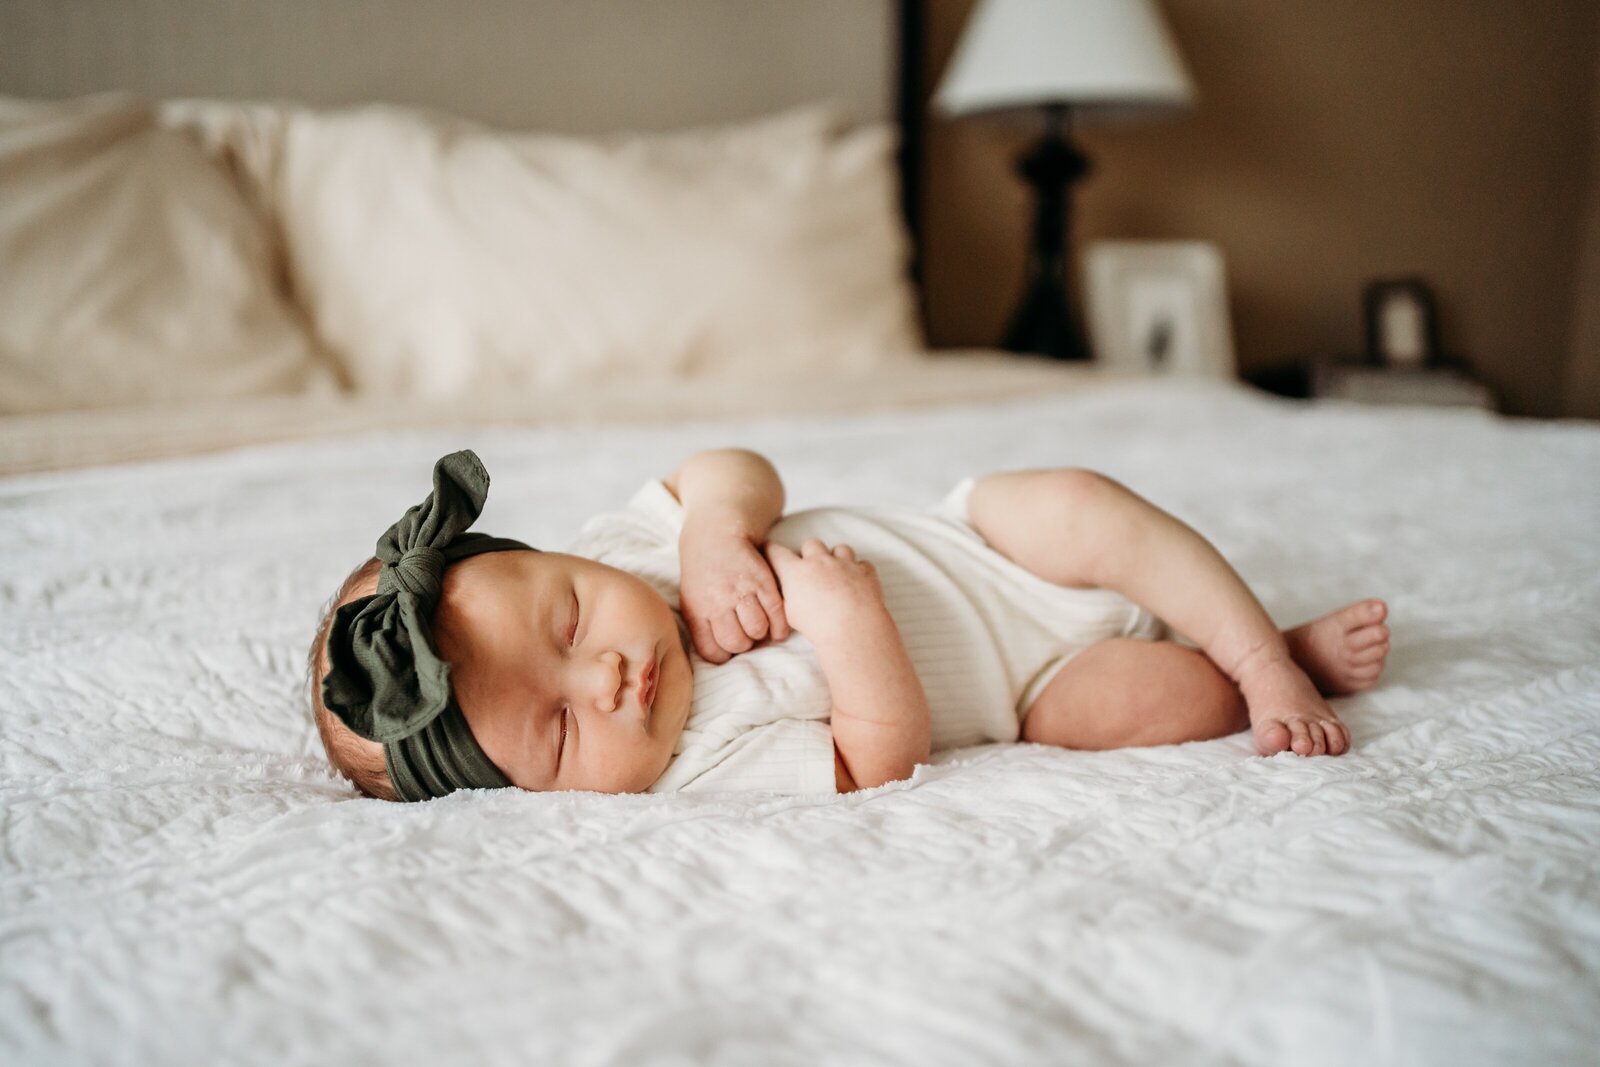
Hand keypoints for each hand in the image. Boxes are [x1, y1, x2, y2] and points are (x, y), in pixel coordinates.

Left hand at [679, 524, 789, 663]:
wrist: (717, 535)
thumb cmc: (704, 574)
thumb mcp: (691, 600)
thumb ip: (703, 627)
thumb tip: (723, 655)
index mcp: (697, 609)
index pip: (712, 651)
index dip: (723, 655)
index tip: (728, 648)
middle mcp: (718, 601)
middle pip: (737, 642)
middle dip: (744, 644)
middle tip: (746, 633)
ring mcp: (742, 591)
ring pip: (758, 630)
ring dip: (762, 633)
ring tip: (759, 624)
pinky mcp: (764, 582)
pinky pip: (777, 615)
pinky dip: (780, 626)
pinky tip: (776, 625)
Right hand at [761, 539, 884, 642]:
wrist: (852, 630)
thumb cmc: (818, 627)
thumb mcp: (791, 614)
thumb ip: (788, 597)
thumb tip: (788, 593)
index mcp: (796, 572)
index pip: (776, 552)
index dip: (772, 550)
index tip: (772, 551)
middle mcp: (819, 561)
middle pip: (811, 544)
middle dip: (810, 554)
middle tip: (812, 571)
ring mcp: (844, 563)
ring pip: (840, 549)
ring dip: (837, 559)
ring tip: (838, 575)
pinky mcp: (865, 570)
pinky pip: (862, 564)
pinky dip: (859, 572)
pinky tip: (858, 585)